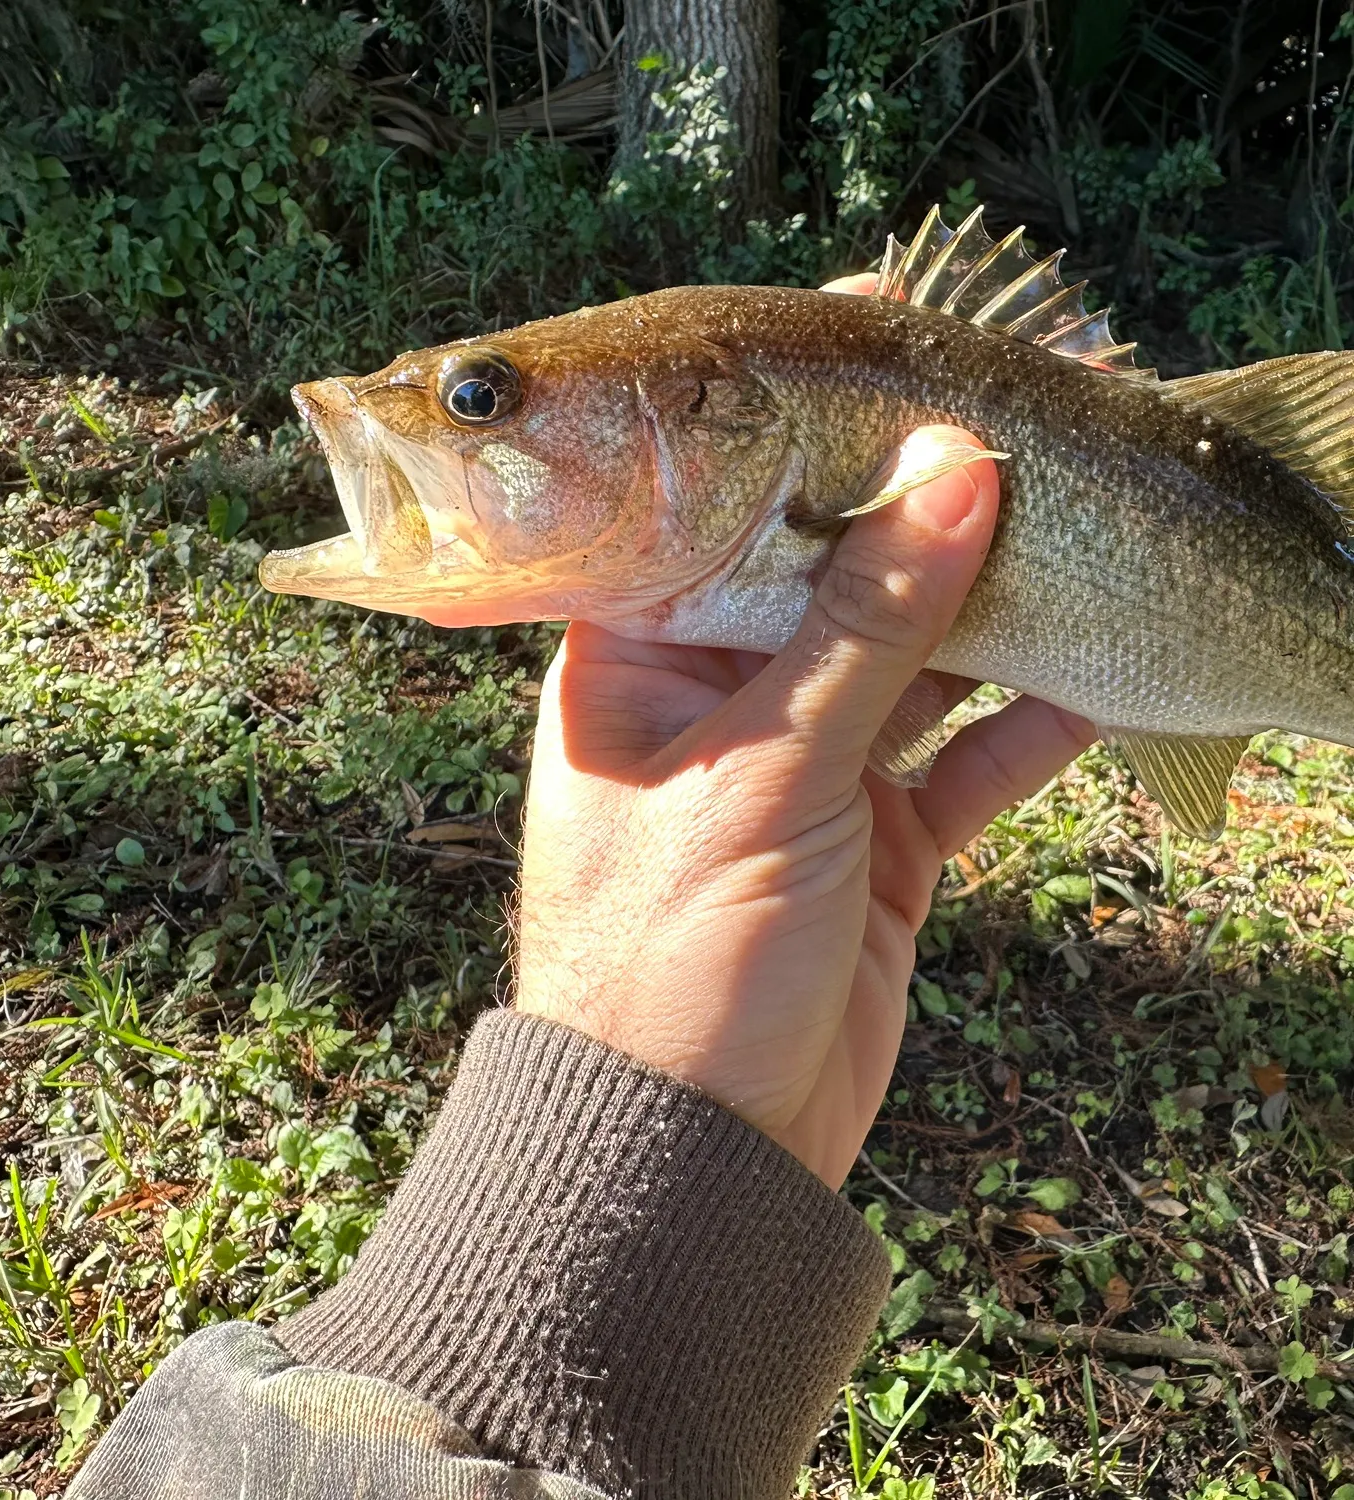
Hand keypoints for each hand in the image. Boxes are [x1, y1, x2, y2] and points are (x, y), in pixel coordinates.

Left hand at [513, 299, 1095, 1191]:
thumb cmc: (672, 955)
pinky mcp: (875, 840)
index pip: (725, 517)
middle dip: (926, 527)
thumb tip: (952, 471)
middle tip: (1030, 443)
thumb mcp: (768, 771)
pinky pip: (964, 763)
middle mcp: (720, 700)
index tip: (905, 371)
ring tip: (1081, 540)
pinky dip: (1028, 727)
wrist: (693, 1148)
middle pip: (835, 581)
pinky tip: (1104, 679)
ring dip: (993, 617)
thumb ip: (866, 625)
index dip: (810, 448)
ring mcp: (805, 769)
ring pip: (914, 665)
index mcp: (642, 660)